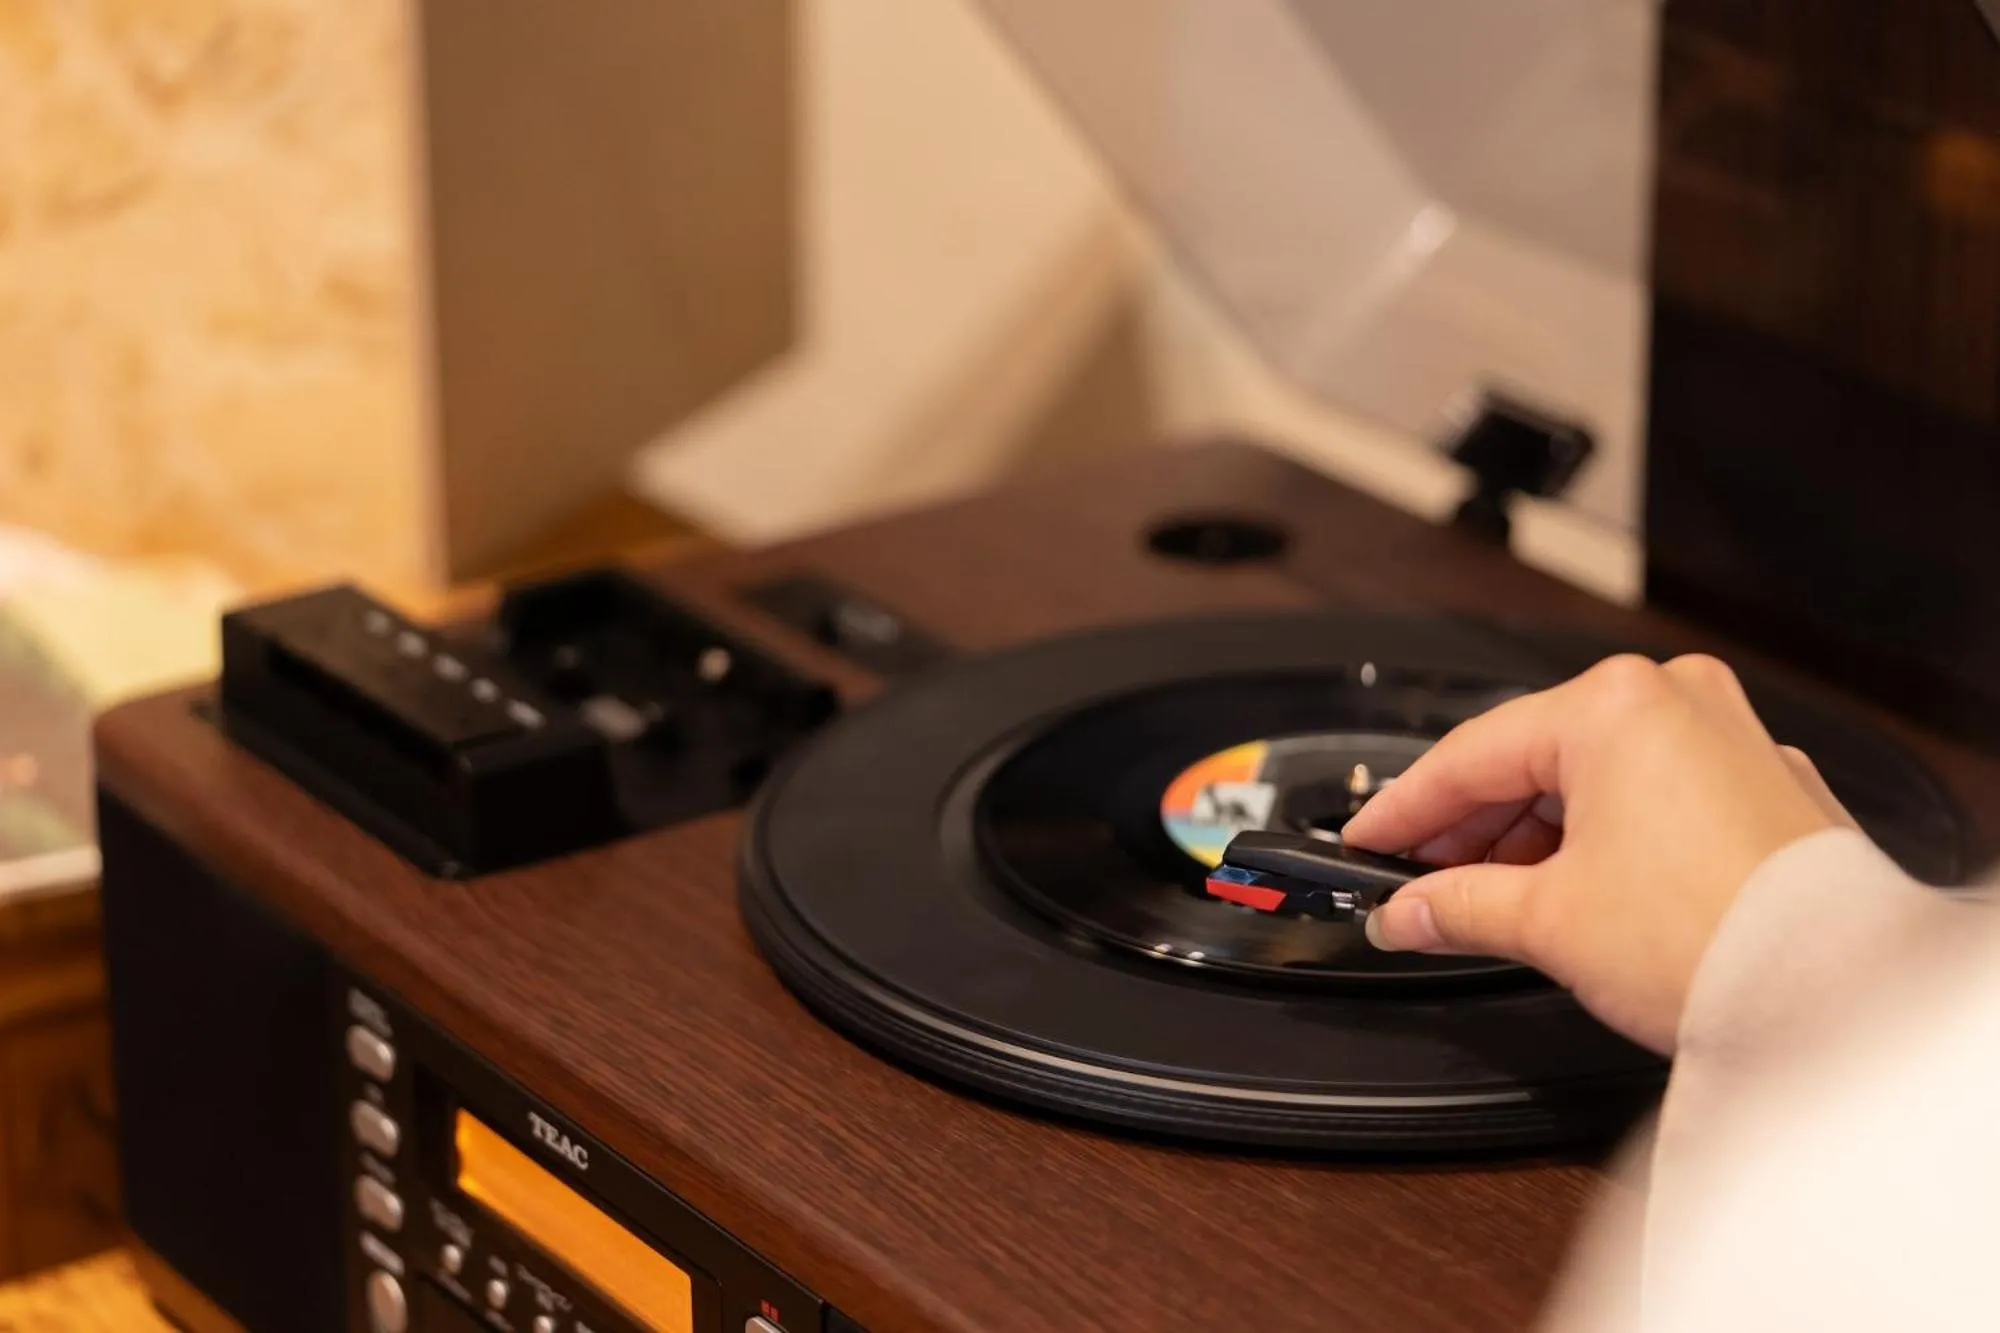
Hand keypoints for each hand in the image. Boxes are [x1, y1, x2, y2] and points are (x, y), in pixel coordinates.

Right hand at [1342, 654, 1852, 1052]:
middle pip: (1534, 760)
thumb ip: (1458, 905)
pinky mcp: (1766, 788)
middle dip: (1470, 829)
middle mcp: (1677, 700)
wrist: (1835, 995)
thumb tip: (1408, 912)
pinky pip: (1651, 798)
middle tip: (1415, 882)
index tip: (1366, 843)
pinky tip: (1564, 890)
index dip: (1404, 809)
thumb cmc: (1711, 937)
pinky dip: (1599, 839)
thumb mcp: (1547, 921)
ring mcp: (1728, 739)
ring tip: (1486, 900)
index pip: (1472, 754)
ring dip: (1532, 838)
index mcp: (1614, 704)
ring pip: (1594, 778)